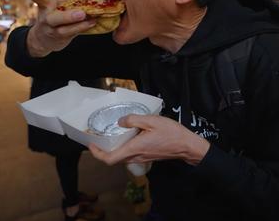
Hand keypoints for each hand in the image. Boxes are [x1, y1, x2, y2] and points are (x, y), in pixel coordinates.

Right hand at [26, 0, 95, 56]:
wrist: (42, 39)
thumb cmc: (54, 17)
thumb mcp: (57, 6)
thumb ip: (73, 0)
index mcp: (44, 6)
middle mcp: (46, 19)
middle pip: (54, 19)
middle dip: (68, 17)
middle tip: (81, 13)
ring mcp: (52, 31)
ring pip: (64, 30)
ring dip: (79, 26)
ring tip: (92, 20)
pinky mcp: (60, 39)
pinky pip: (72, 35)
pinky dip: (83, 29)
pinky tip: (92, 24)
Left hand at [89, 115, 209, 165]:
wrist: (186, 146)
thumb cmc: (171, 133)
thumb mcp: (151, 121)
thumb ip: (134, 120)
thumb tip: (120, 122)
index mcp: (134, 148)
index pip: (110, 159)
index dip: (97, 154)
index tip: (92, 145)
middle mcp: (135, 157)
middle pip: (114, 159)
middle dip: (103, 151)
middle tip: (99, 138)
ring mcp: (142, 159)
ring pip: (122, 158)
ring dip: (114, 150)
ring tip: (111, 136)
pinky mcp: (147, 157)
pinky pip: (131, 155)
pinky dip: (124, 148)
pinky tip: (128, 137)